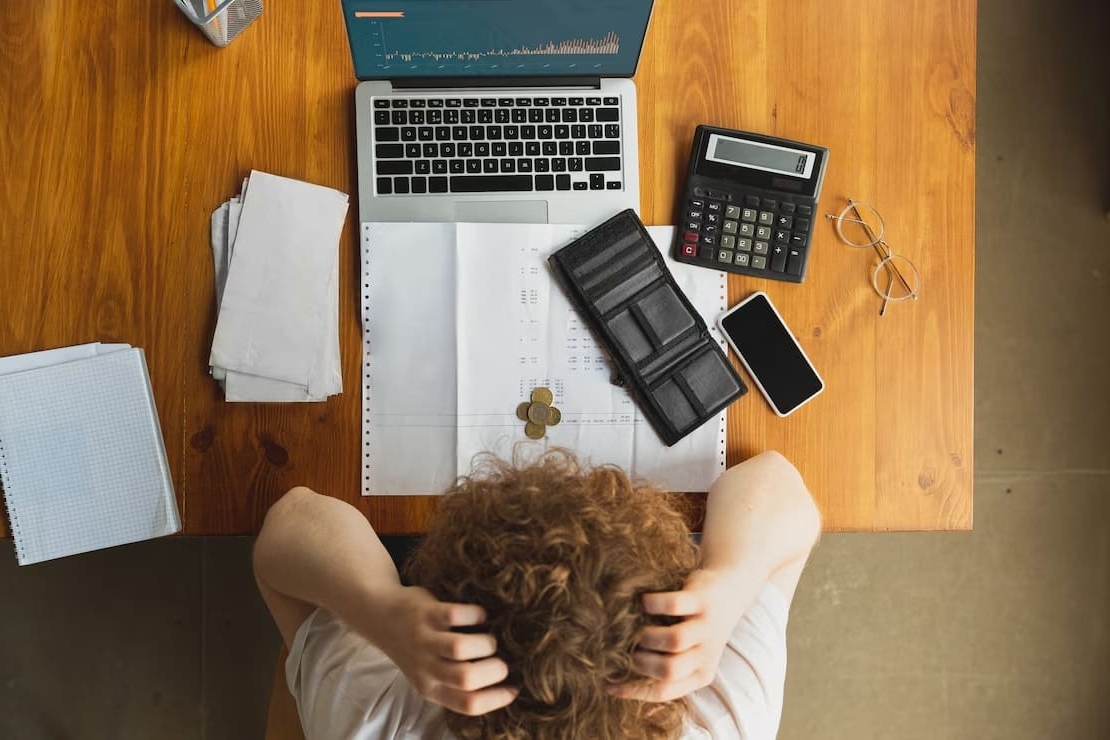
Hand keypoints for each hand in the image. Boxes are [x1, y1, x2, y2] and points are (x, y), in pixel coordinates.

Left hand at [371, 586, 517, 715]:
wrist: (380, 615)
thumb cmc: (415, 647)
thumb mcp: (428, 673)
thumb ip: (454, 681)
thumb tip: (501, 684)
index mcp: (429, 689)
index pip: (467, 704)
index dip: (497, 699)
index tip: (515, 688)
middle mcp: (425, 667)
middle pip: (466, 678)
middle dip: (495, 670)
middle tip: (502, 662)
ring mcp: (423, 640)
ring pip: (460, 648)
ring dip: (486, 643)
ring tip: (489, 640)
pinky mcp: (425, 613)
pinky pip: (456, 615)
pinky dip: (476, 615)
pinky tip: (479, 615)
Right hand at [609, 569, 740, 701]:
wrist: (728, 593)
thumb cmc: (696, 627)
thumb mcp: (688, 654)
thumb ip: (663, 666)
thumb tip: (619, 684)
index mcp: (701, 674)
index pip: (664, 691)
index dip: (633, 691)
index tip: (610, 685)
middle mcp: (706, 654)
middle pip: (670, 670)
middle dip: (642, 663)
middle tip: (629, 651)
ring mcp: (706, 627)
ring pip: (675, 640)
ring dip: (648, 636)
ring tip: (637, 630)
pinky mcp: (702, 601)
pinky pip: (675, 605)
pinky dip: (653, 604)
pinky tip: (643, 602)